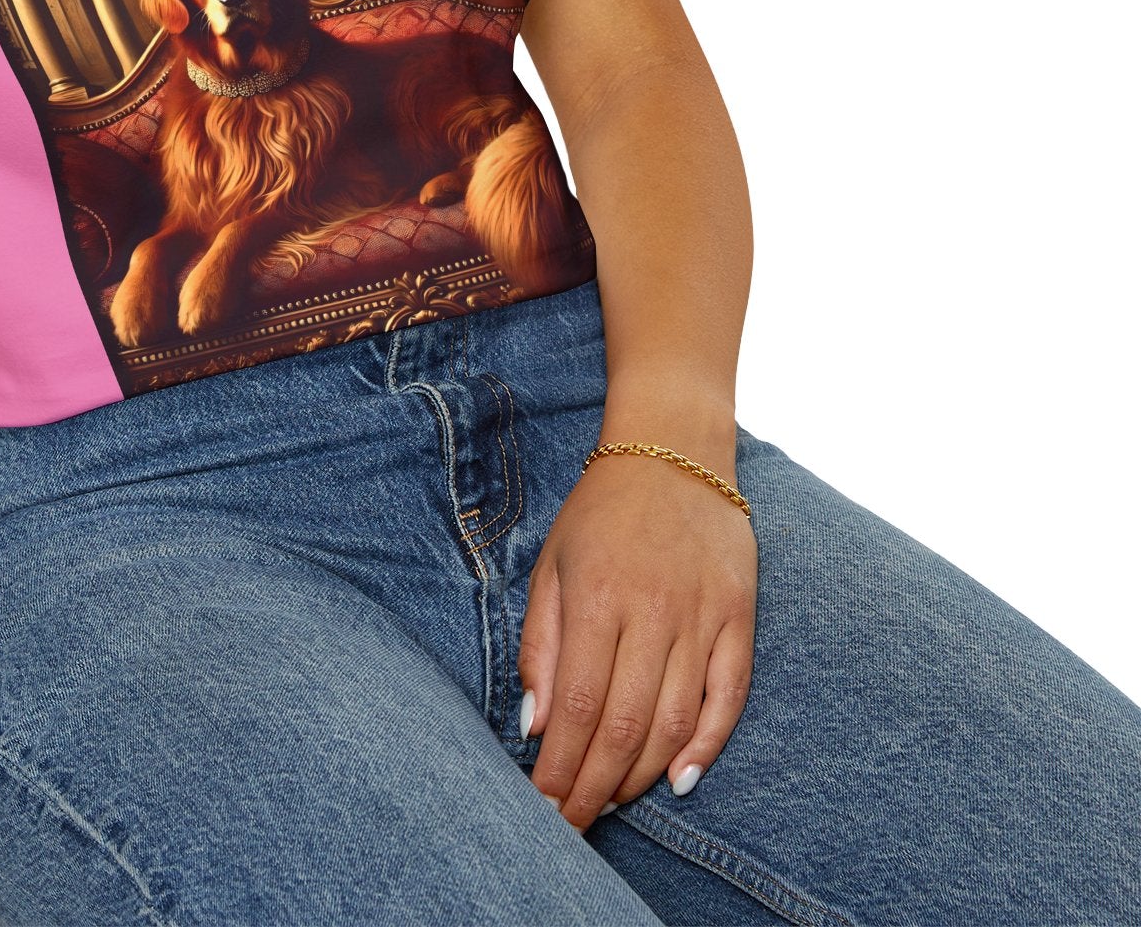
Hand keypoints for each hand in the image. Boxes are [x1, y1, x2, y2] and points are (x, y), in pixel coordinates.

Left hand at [518, 446, 757, 829]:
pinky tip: (680, 779)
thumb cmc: (601, 512)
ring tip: (612, 803)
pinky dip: (707, 745)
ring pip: (675, 721)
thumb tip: (535, 724)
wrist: (673, 451)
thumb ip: (541, 645)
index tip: (544, 806)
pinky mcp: (740, 617)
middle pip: (625, 725)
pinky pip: (729, 696)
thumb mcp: (552, 565)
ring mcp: (702, 616)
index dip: (561, 766)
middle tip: (573, 824)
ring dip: (642, 774)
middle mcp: (653, 611)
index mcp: (597, 597)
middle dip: (595, 786)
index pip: (578, 706)